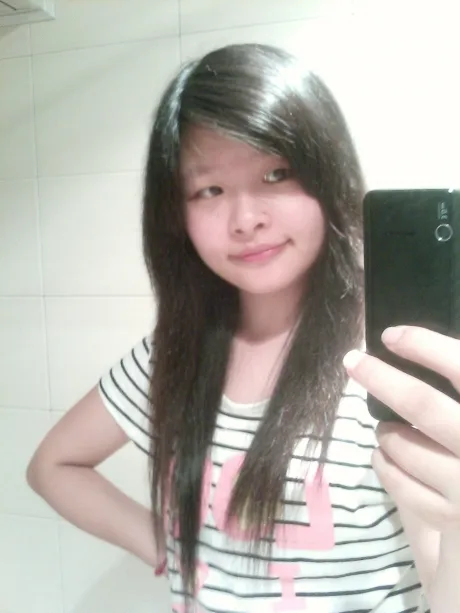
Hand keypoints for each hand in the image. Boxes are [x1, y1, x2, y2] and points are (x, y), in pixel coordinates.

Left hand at [343, 326, 459, 532]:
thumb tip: (409, 344)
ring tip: (389, 429)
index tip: (389, 336)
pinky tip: (387, 456)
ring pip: (403, 445)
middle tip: (352, 361)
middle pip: (423, 405)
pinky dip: (385, 465)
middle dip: (381, 378)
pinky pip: (399, 484)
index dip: (424, 345)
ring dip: (385, 431)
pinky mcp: (451, 519)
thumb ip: (455, 381)